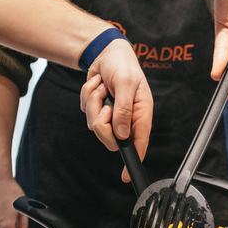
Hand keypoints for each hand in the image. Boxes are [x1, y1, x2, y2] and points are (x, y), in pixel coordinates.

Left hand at [79, 38, 152, 182]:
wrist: (105, 51)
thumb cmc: (122, 64)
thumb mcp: (125, 83)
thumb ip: (123, 109)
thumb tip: (122, 134)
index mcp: (141, 113)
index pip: (139, 142)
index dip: (133, 159)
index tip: (125, 175)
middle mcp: (127, 117)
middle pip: (110, 138)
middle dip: (101, 121)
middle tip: (104, 105)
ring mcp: (112, 114)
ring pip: (95, 125)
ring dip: (93, 103)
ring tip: (101, 87)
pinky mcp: (99, 108)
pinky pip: (87, 112)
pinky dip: (87, 97)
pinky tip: (97, 85)